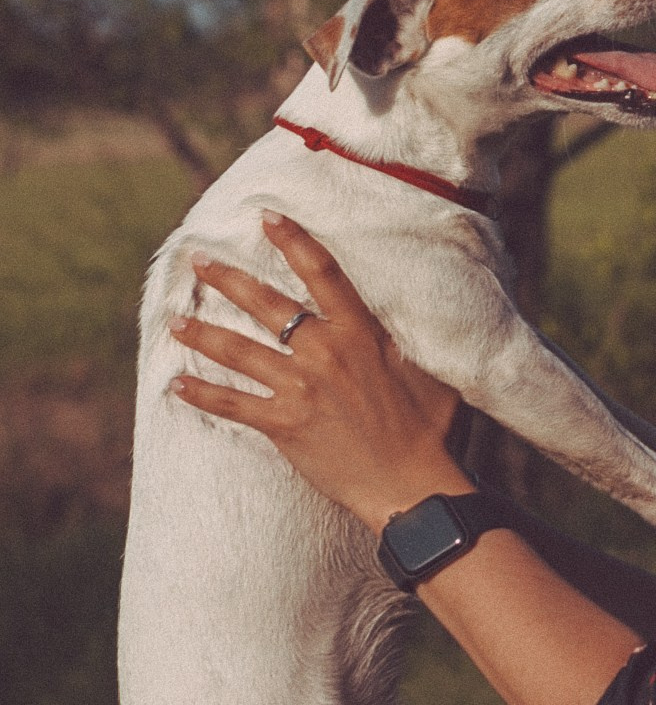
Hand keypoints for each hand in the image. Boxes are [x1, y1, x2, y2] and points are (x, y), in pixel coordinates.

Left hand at [172, 211, 465, 531]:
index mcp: (360, 334)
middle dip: (228, 279)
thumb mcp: (431, 372)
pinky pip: (232, 404)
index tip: (266, 217)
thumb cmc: (433, 431)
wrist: (412, 487)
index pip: (321, 273)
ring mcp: (299, 389)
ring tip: (173, 320)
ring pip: (238, 351)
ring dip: (201, 333)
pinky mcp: (283, 425)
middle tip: (198, 260)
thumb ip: (407, 342)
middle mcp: (324, 353)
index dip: (293, 241)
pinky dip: (202, 395)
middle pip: (266, 304)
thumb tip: (406, 318)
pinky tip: (176, 386)